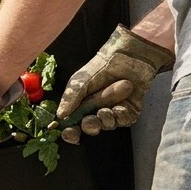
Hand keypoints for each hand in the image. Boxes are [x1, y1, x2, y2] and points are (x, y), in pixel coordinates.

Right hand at [56, 25, 173, 141]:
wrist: (127, 56)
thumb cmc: (101, 66)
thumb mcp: (79, 81)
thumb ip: (70, 99)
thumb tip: (60, 116)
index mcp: (81, 106)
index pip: (73, 125)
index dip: (70, 133)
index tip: (70, 132)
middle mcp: (96, 111)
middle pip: (91, 129)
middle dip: (90, 126)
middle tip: (89, 119)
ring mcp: (113, 112)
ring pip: (107, 125)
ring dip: (106, 118)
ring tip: (107, 107)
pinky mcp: (130, 111)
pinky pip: (124, 121)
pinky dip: (121, 116)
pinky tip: (121, 106)